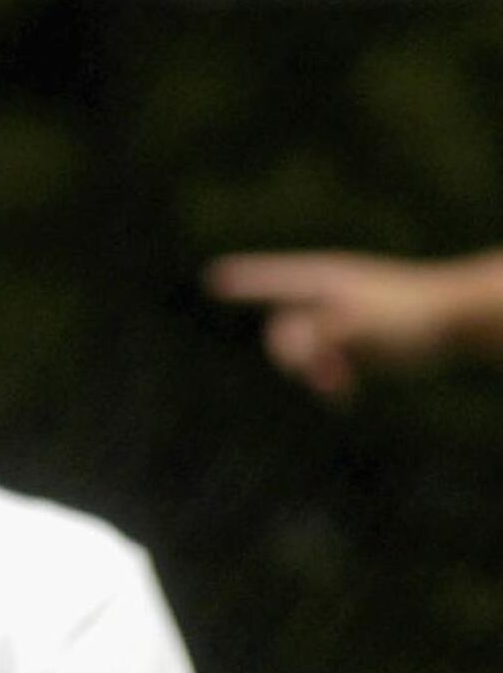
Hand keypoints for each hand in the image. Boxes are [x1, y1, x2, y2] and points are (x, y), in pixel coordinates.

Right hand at [204, 250, 470, 401]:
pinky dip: (328, 380)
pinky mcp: (356, 343)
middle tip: (325, 379)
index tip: (213, 278)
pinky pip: (324, 365)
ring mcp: (339, 320)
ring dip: (314, 374)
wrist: (459, 320)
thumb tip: (282, 349)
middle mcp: (325, 297)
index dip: (243, 282)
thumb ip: (311, 335)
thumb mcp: (354, 324)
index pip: (271, 281)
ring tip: (340, 389)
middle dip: (295, 359)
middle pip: (283, 330)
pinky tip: (344, 394)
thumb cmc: (410, 314)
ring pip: (302, 353)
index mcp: (322, 281)